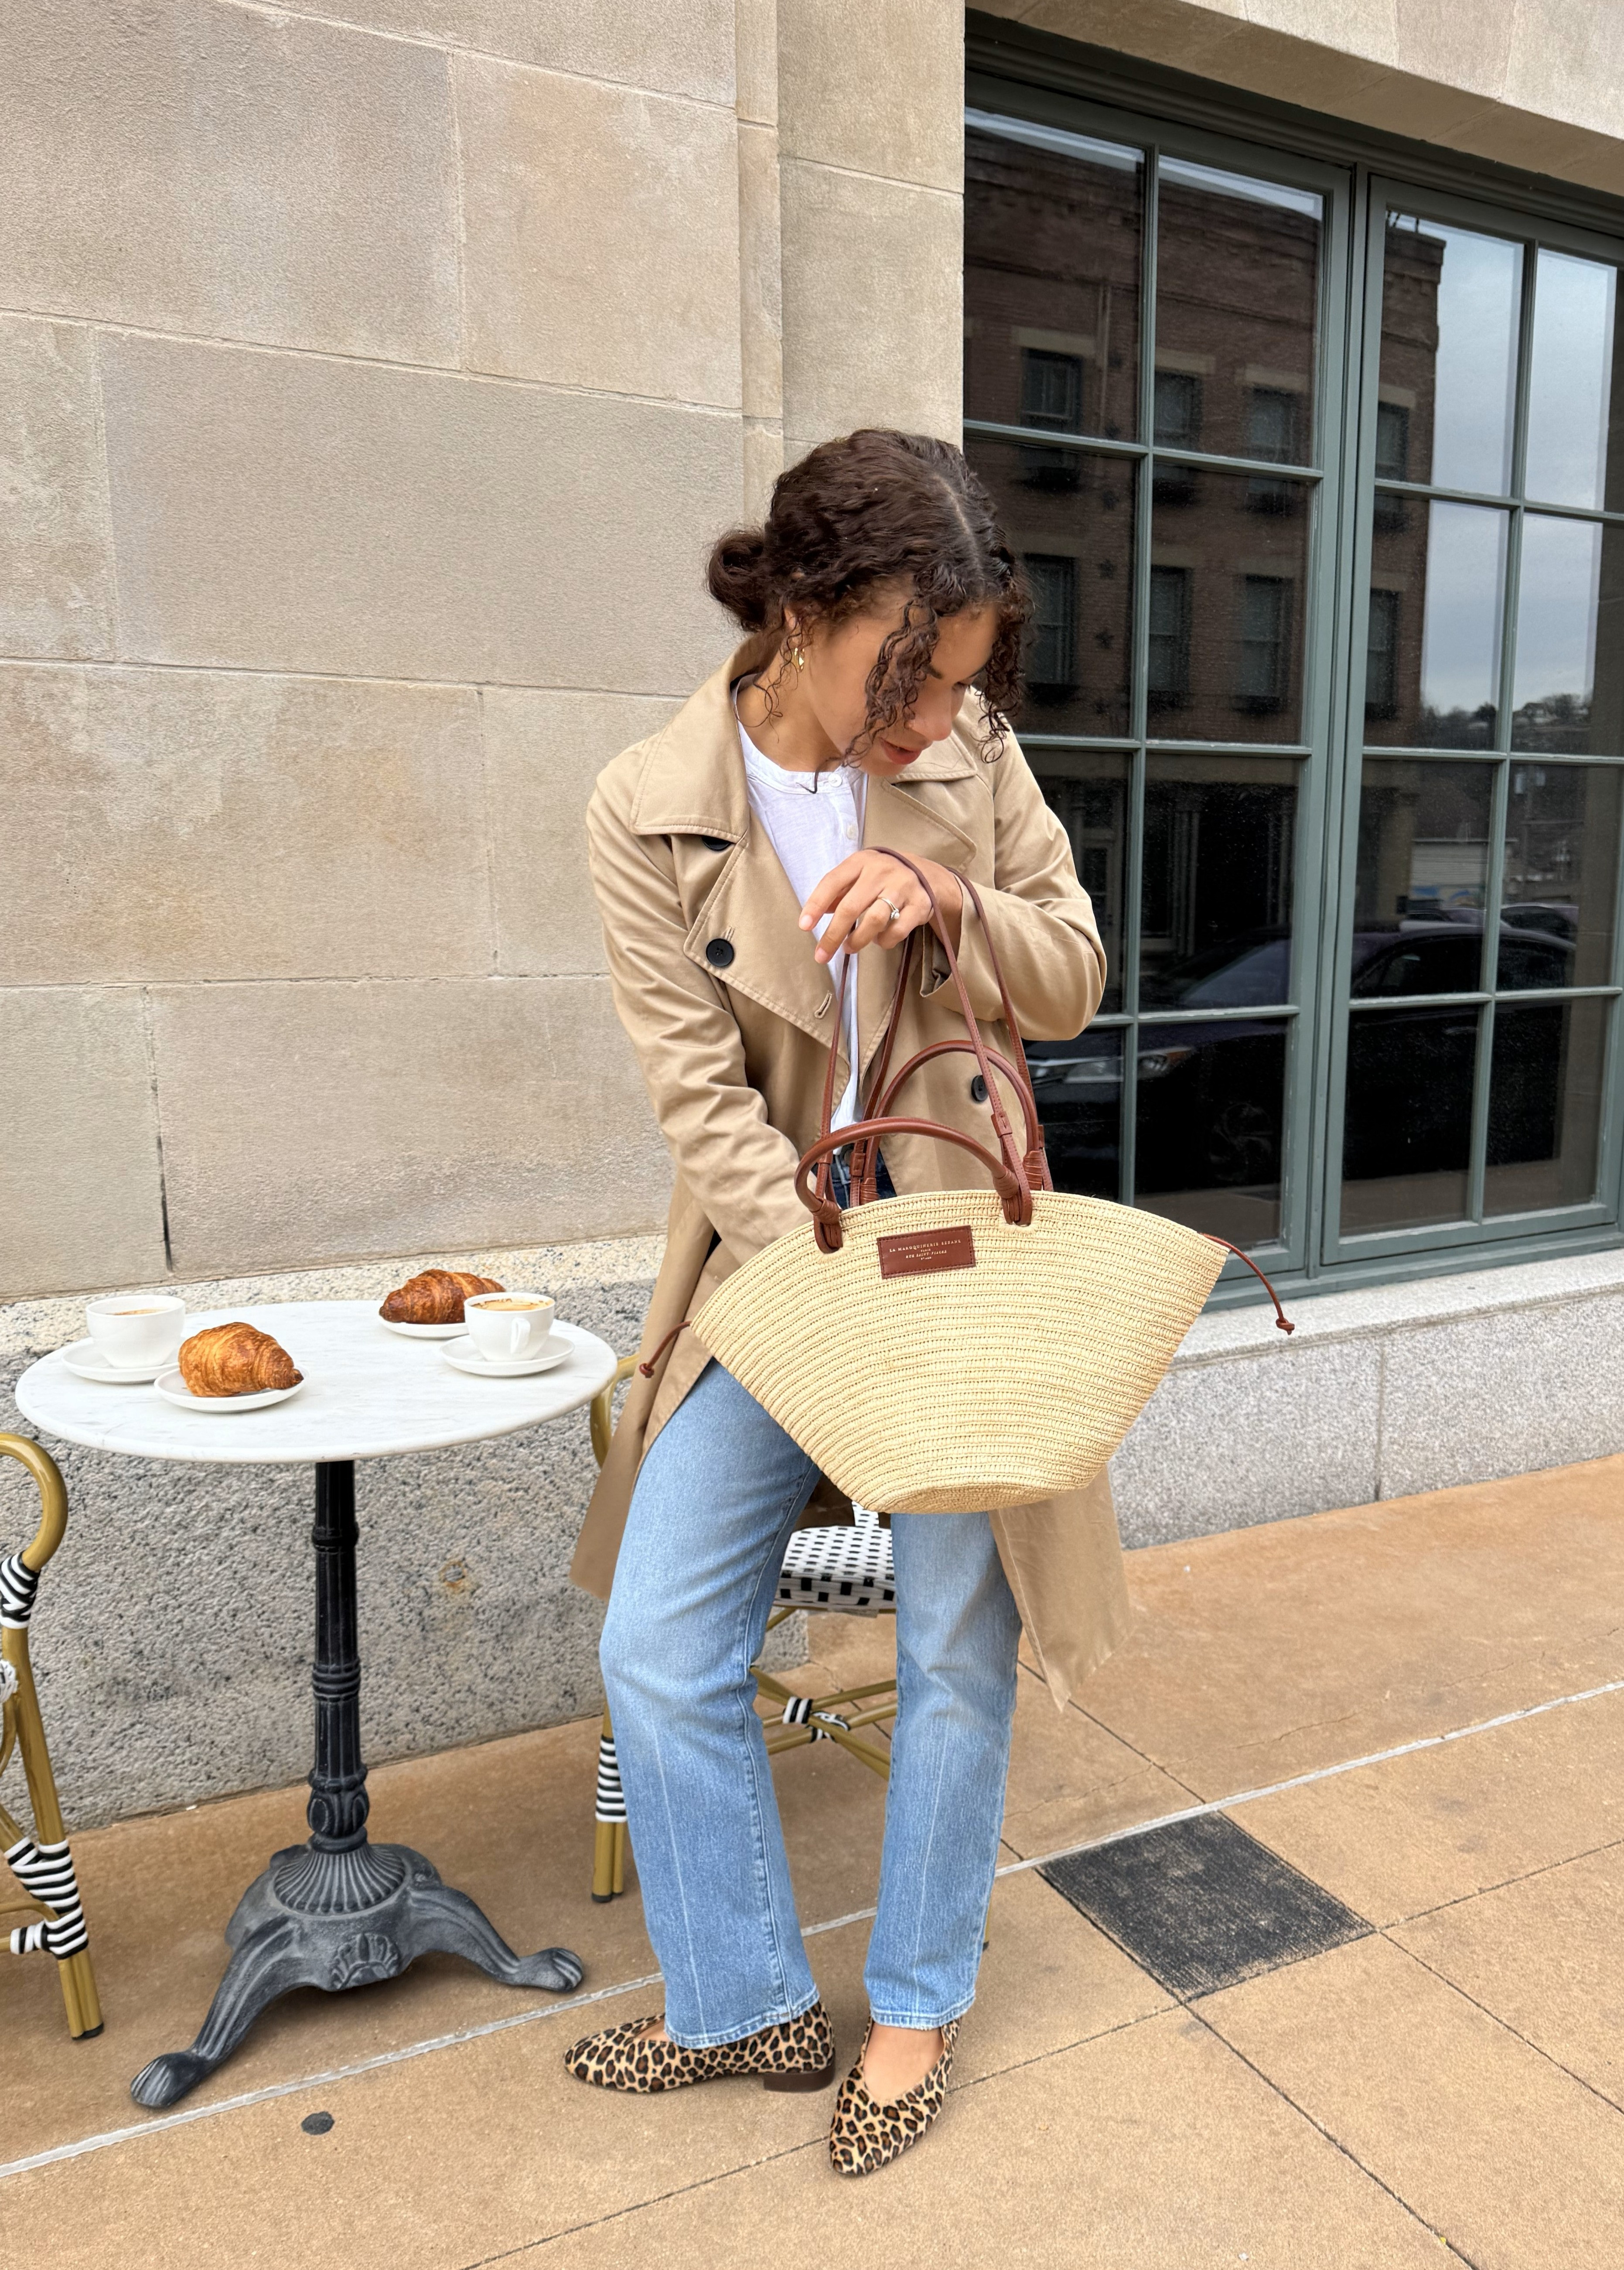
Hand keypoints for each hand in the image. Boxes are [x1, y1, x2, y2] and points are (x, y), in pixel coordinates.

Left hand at [798, 850, 962, 964]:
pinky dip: (884, 941)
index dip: (816, 904)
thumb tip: (814, 914)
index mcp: (861, 862)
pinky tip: (879, 940)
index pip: (832, 882)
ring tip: (849, 947)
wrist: (926, 874)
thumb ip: (837, 892)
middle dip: (833, 934)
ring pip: (874, 920)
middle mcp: (881, 872)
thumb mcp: (858, 875)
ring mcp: (902, 887)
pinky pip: (897, 930)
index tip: (804, 926)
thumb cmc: (882, 877)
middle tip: (822, 954)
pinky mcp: (920, 905)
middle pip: (851, 906)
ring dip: (858, 940)